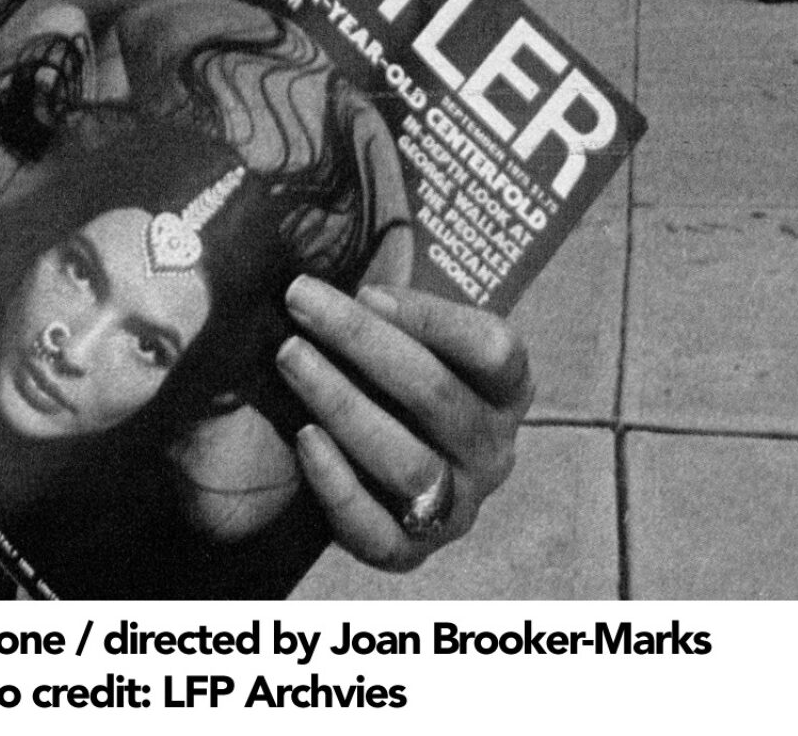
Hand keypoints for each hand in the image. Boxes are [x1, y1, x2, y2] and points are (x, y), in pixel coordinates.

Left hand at [276, 278, 531, 571]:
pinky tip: (303, 438)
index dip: (433, 317)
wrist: (393, 454)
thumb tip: (333, 246)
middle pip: (435, 394)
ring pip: (407, 460)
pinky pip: (377, 528)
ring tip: (289, 356)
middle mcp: (493, 450)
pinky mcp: (412, 551)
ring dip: (342, 403)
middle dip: (362, 341)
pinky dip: (337, 484)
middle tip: (300, 300)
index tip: (367, 289)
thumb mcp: (419, 332)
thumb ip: (394, 297)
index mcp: (508, 389)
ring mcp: (458, 506)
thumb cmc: (403, 370)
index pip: (494, 349)